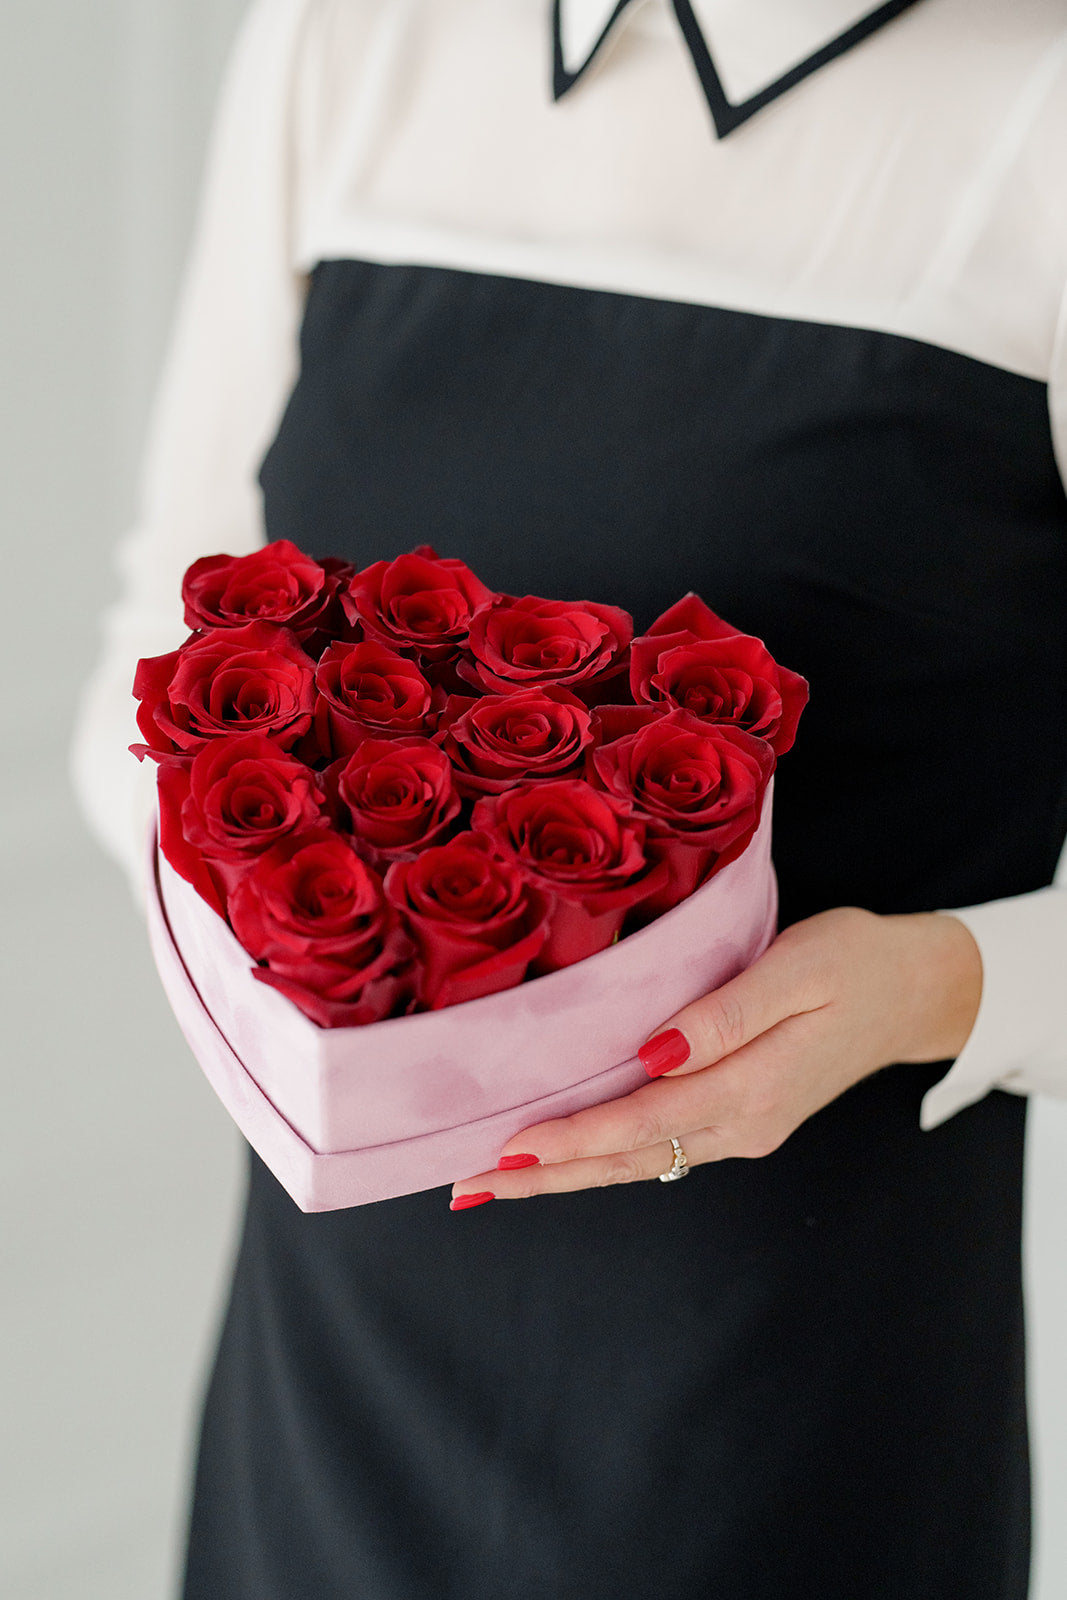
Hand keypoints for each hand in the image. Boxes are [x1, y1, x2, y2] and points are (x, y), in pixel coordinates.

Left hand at [449, 908, 982, 1207]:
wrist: (914, 991)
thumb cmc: (854, 964)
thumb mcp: (799, 969)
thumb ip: (727, 1014)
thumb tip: (655, 1050)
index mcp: (752, 1087)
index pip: (640, 1120)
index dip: (571, 1137)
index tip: (508, 1147)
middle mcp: (742, 1123)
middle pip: (627, 1157)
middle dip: (546, 1172)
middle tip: (467, 1187)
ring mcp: (742, 1127)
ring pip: (639, 1160)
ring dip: (567, 1171)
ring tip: (495, 1181)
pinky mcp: (740, 1116)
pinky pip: (659, 1145)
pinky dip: (604, 1155)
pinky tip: (566, 1154)